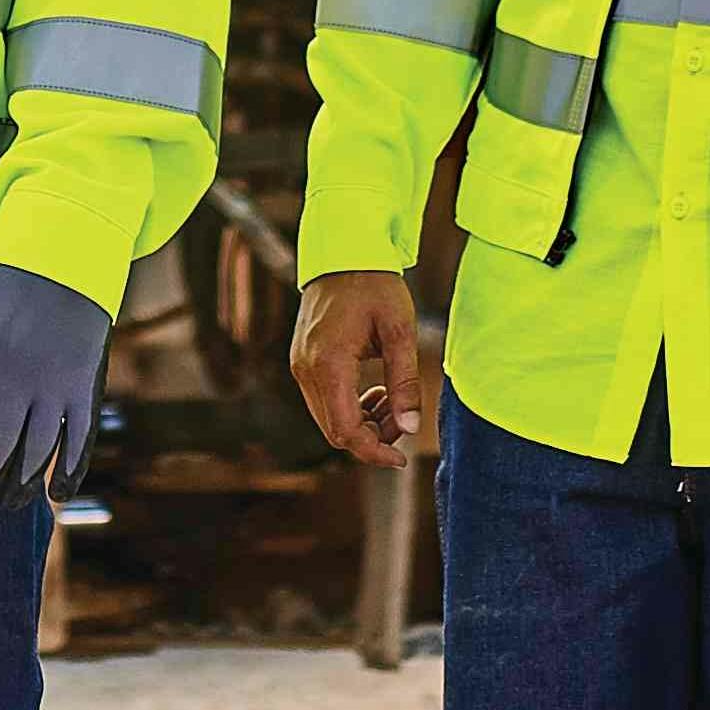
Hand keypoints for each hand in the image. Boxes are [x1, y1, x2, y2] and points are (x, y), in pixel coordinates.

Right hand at [292, 269, 427, 467]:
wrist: (344, 252)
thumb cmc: (375, 285)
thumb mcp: (399, 330)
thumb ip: (405, 381)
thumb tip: (410, 428)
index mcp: (328, 364)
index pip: (346, 431)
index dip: (374, 451)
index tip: (402, 457)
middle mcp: (305, 370)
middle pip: (335, 432)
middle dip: (373, 437)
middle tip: (404, 418)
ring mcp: (299, 366)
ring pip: (328, 420)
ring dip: (362, 423)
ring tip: (393, 399)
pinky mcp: (302, 361)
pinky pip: (323, 401)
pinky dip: (350, 407)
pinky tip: (374, 389)